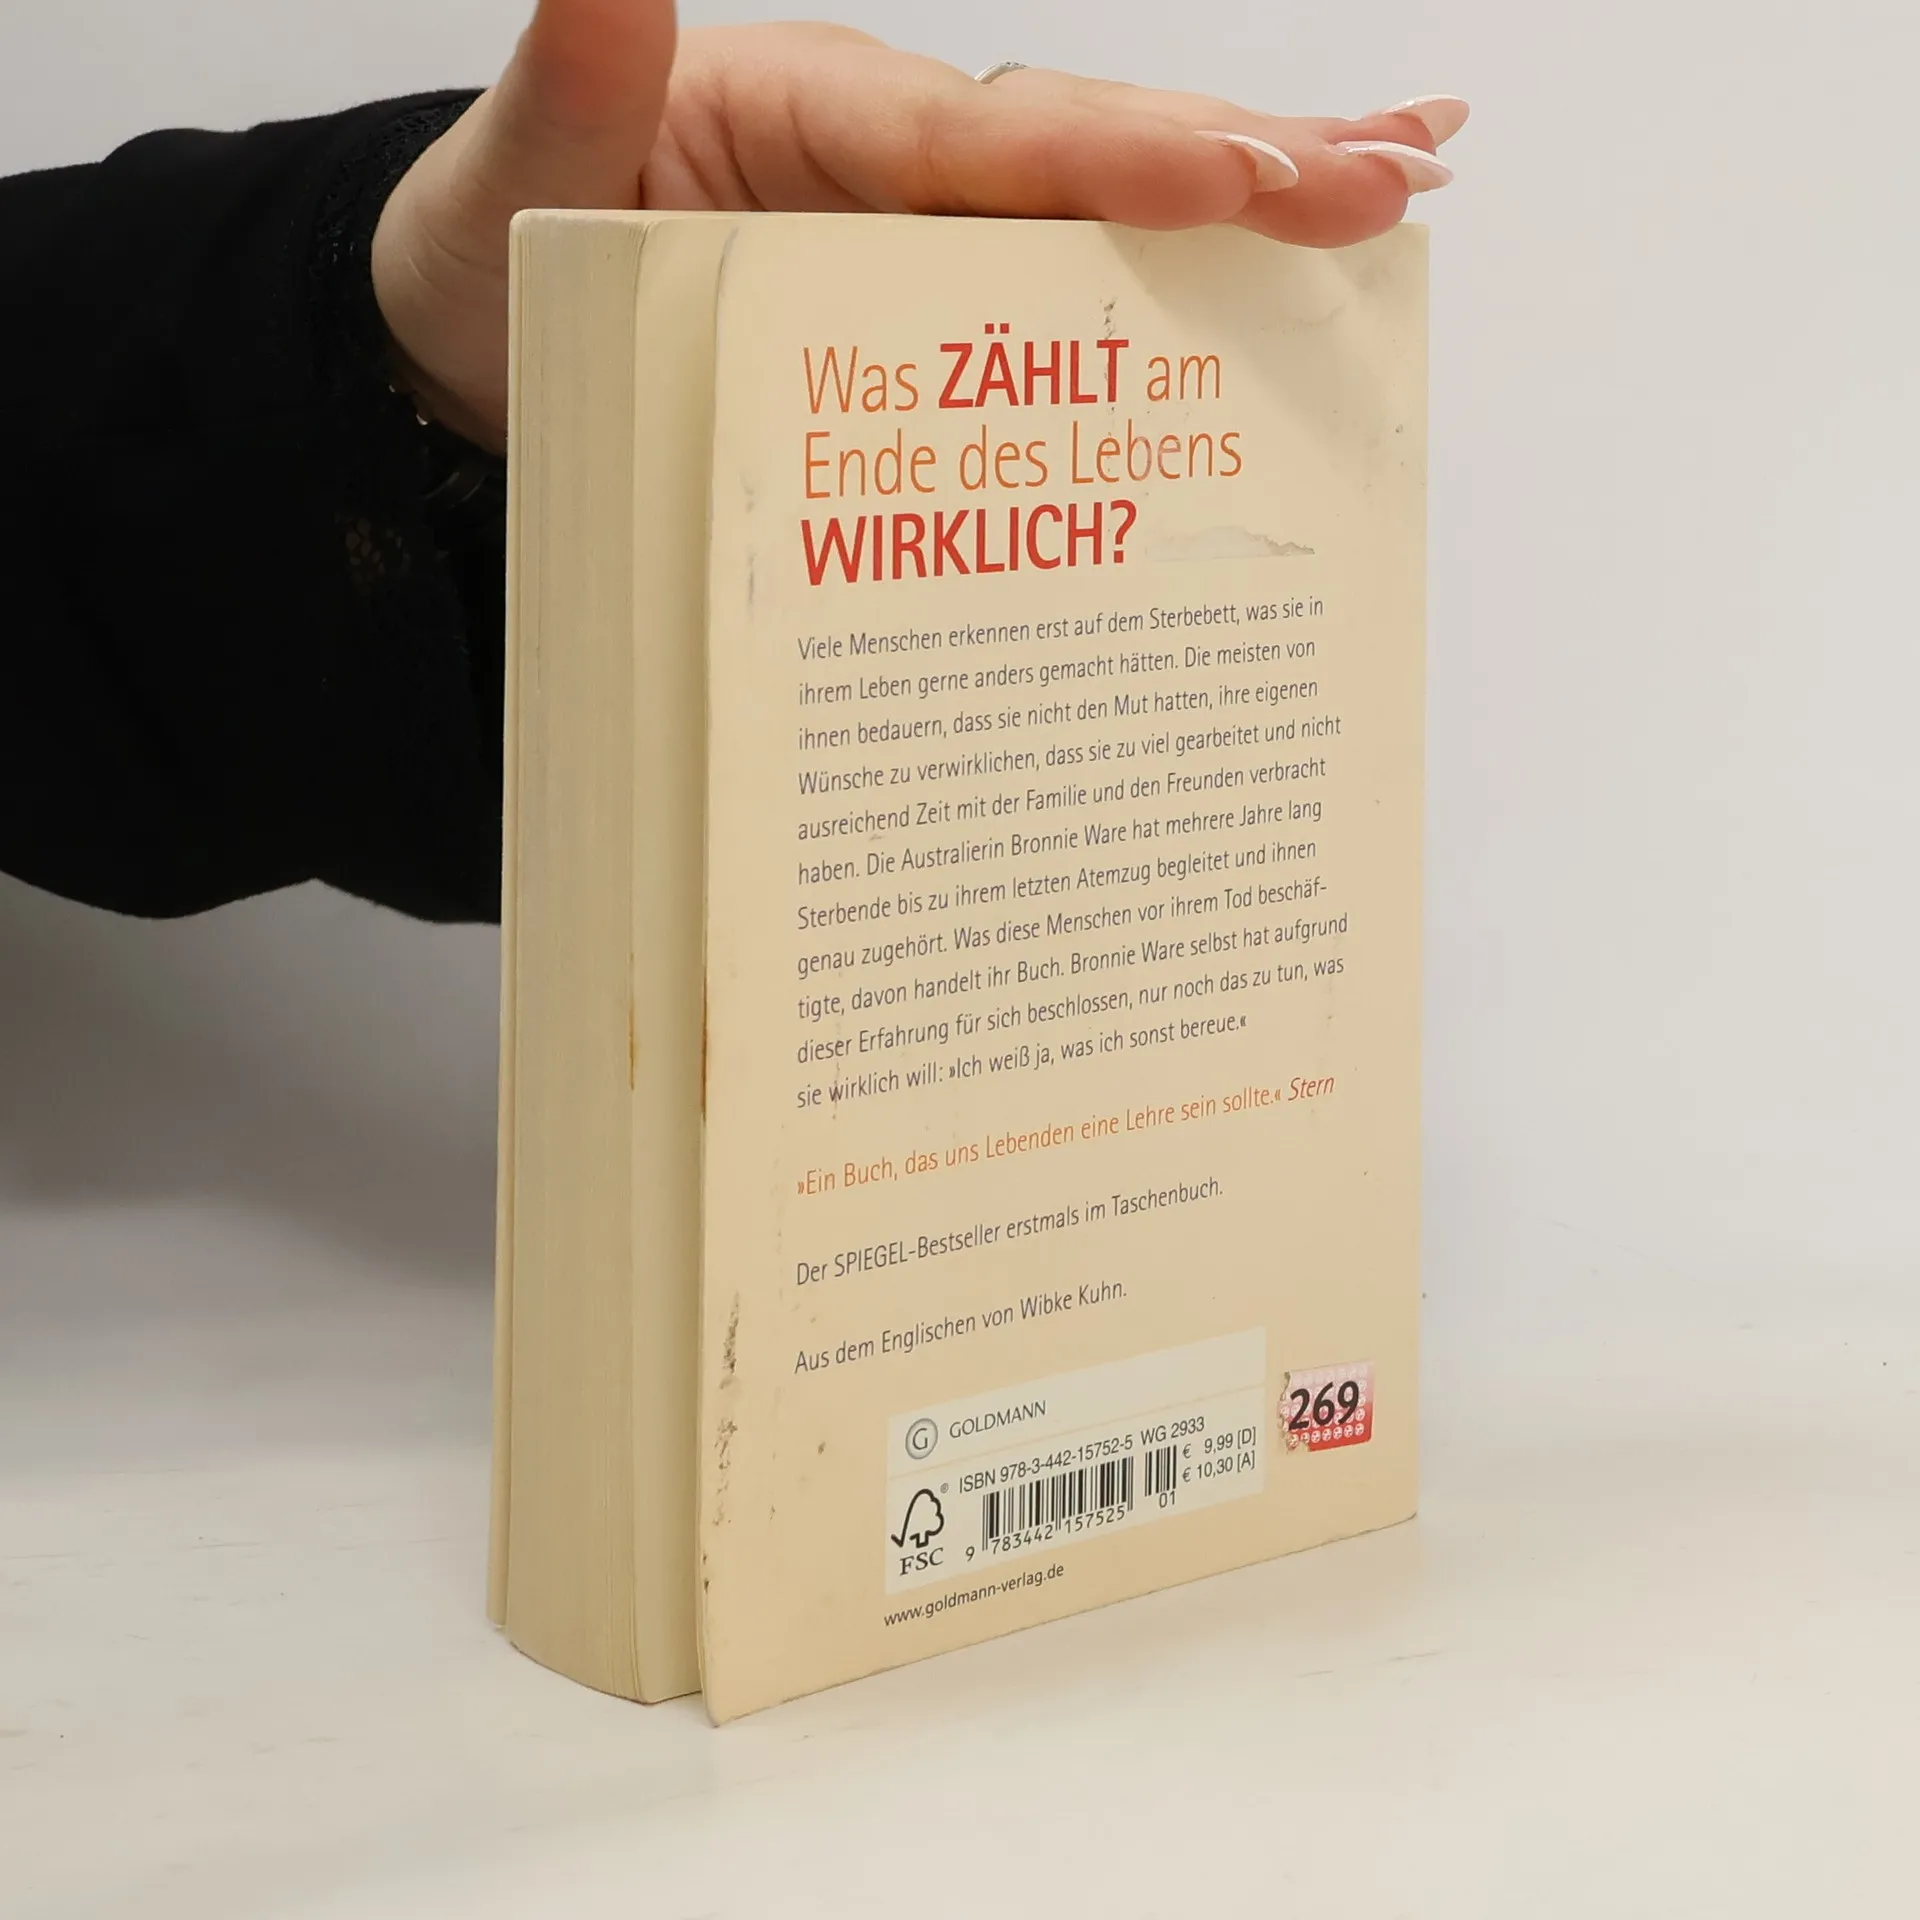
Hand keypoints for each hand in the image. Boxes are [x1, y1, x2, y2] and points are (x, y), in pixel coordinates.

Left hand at [372, 0, 1465, 450]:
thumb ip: (573, 85)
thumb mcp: (514, 177)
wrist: (482, 349)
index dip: (1111, 159)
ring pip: (1107, 208)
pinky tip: (1271, 283)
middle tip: (1393, 176)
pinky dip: (1175, 282)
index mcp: (809, 119)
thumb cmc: (501, 261)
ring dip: (1254, 202)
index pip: (982, 136)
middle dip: (1240, 162)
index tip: (1233, 178)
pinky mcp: (929, 305)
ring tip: (1395, 193)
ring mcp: (920, 233)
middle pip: (1088, 150)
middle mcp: (890, 162)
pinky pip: (1064, 290)